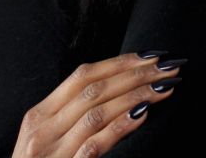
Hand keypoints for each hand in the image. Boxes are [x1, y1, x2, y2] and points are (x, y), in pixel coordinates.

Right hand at [11, 50, 185, 157]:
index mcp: (39, 115)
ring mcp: (53, 152)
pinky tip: (141, 116)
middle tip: (167, 67)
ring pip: (97, 113)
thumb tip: (112, 89)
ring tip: (163, 89)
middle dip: (134, 75)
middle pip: (94, 90)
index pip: (82, 76)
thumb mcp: (45, 138)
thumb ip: (69, 115)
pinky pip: (95, 145)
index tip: (149, 56)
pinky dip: (119, 127)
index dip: (118, 63)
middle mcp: (43, 129)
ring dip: (135, 96)